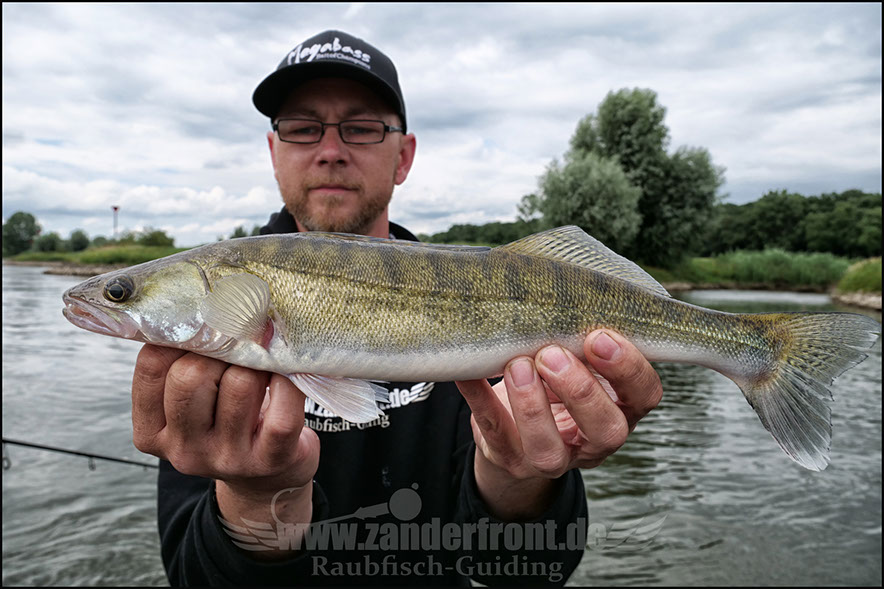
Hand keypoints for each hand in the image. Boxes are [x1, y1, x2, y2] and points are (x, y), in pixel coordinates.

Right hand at [131, 344, 318, 553]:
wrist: (268, 480)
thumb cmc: (226, 421)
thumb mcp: (191, 403)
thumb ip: (181, 363)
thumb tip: (203, 304)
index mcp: (153, 432)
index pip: (153, 365)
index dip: (182, 336)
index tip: (205, 328)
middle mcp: (184, 451)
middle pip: (191, 375)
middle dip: (219, 349)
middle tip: (238, 344)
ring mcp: (228, 458)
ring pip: (239, 383)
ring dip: (256, 361)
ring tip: (262, 361)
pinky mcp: (271, 458)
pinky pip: (282, 405)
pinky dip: (288, 381)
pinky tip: (287, 376)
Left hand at [456, 330, 661, 518]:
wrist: (515, 434)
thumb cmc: (554, 380)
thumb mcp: (577, 358)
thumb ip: (582, 335)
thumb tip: (566, 286)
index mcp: (621, 408)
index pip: (645, 395)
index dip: (629, 369)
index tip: (600, 336)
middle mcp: (594, 440)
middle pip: (606, 429)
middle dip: (580, 390)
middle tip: (552, 353)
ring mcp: (552, 458)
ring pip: (548, 449)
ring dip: (533, 406)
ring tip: (517, 365)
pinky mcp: (509, 458)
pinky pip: (493, 433)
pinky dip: (480, 399)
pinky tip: (469, 372)